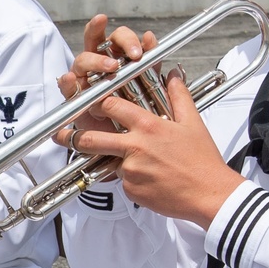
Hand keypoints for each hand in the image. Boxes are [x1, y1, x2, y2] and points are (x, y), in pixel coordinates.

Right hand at [54, 14, 158, 134]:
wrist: (125, 135)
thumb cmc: (135, 105)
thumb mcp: (147, 82)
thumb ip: (150, 60)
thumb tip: (149, 37)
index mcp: (116, 54)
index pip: (118, 37)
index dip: (127, 39)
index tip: (138, 52)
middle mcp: (97, 61)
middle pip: (93, 37)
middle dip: (97, 29)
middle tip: (110, 36)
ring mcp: (83, 76)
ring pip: (82, 60)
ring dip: (96, 61)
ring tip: (111, 68)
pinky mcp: (74, 95)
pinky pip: (66, 85)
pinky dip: (67, 81)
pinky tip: (71, 79)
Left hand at [54, 61, 244, 229]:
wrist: (210, 194)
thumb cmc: (202, 159)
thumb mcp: (192, 122)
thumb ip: (178, 95)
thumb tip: (173, 73)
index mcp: (147, 125)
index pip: (111, 106)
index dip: (97, 101)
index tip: (90, 100)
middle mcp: (134, 147)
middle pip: (91, 139)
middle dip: (71, 136)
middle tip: (58, 133)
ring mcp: (131, 170)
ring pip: (109, 161)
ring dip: (109, 159)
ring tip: (105, 159)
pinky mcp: (132, 190)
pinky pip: (123, 181)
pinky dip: (130, 179)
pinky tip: (149, 179)